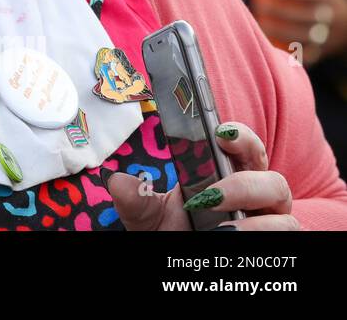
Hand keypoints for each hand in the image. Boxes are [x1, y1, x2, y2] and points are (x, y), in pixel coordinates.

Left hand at [106, 120, 299, 229]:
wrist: (185, 267)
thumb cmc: (173, 232)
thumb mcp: (149, 217)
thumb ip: (137, 199)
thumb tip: (117, 181)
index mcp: (228, 177)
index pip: (244, 148)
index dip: (240, 137)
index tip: (221, 134)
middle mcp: (257, 199)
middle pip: (273, 181)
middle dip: (243, 184)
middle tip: (211, 196)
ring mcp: (270, 225)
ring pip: (283, 218)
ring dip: (253, 223)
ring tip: (222, 230)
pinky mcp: (277, 246)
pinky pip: (284, 240)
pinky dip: (259, 238)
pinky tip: (231, 239)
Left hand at [252, 0, 346, 64]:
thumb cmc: (325, 3)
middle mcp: (332, 17)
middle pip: (305, 15)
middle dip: (280, 10)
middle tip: (259, 5)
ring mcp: (329, 35)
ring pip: (303, 35)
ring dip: (279, 31)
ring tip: (261, 24)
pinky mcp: (323, 51)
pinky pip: (305, 54)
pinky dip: (289, 51)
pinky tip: (272, 46)